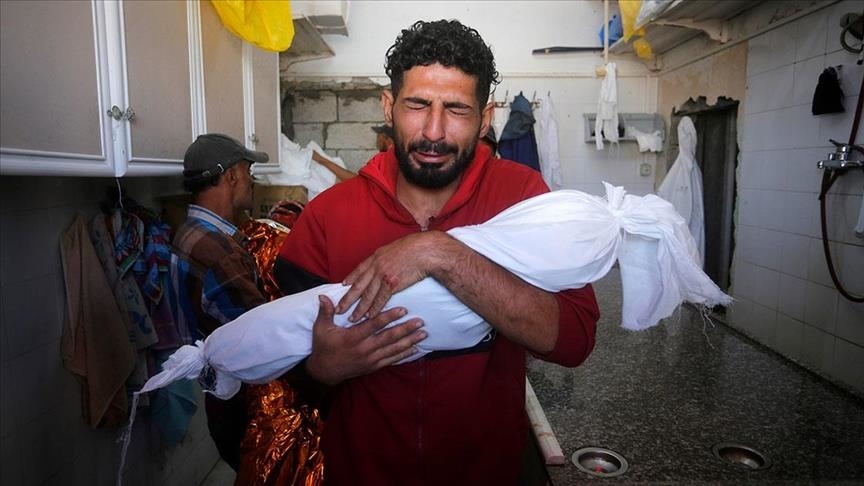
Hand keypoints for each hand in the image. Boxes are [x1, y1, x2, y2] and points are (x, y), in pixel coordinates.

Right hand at [305, 295, 425, 384]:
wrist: (324, 372)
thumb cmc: (323, 347)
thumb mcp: (321, 328)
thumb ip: (326, 312)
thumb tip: (323, 296)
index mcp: (353, 337)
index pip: (374, 325)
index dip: (389, 317)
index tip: (403, 309)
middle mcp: (364, 349)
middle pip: (389, 337)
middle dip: (406, 329)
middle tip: (420, 321)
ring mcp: (370, 359)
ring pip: (393, 349)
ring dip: (409, 341)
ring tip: (423, 334)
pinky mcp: (373, 366)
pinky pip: (391, 360)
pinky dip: (403, 355)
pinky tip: (415, 349)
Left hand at [337, 232, 448, 320]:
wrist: (425, 250)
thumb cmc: (415, 248)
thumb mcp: (395, 248)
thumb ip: (386, 257)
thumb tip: (385, 260)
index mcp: (377, 256)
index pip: (359, 269)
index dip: (351, 278)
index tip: (343, 286)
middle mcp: (376, 266)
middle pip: (358, 285)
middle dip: (347, 299)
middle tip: (339, 309)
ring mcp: (383, 275)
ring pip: (367, 295)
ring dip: (359, 308)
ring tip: (352, 318)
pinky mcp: (392, 284)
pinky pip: (380, 299)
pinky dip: (374, 309)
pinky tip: (369, 316)